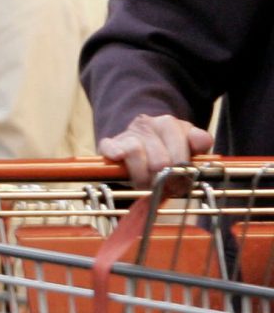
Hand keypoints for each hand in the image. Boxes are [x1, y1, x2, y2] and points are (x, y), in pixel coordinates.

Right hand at [97, 113, 214, 187]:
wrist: (137, 143)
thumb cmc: (164, 150)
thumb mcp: (186, 146)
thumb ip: (199, 144)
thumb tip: (203, 142)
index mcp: (170, 124)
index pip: (183, 149)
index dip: (182, 171)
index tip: (182, 182)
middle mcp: (149, 124)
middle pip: (160, 159)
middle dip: (163, 179)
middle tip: (164, 189)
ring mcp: (128, 133)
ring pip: (136, 152)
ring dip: (141, 176)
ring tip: (145, 185)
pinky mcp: (109, 143)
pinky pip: (111, 147)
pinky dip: (115, 152)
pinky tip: (119, 158)